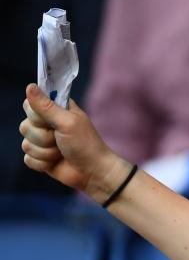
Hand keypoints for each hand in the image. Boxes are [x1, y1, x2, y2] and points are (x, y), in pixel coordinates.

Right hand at [19, 83, 125, 200]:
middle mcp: (47, 124)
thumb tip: (30, 86)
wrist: (94, 173)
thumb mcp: (67, 122)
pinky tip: (56, 162)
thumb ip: (47, 106)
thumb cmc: (86, 144)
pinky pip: (28, 159)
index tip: (52, 120)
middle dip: (44, 137)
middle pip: (25, 126)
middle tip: (61, 139)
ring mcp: (42, 142)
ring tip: (61, 152)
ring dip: (46, 152)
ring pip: (26, 144)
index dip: (37, 115)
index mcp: (55, 110)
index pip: (29, 104)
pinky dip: (43, 163)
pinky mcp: (41, 157)